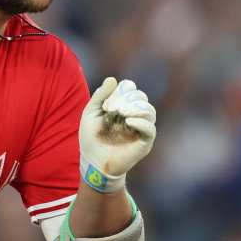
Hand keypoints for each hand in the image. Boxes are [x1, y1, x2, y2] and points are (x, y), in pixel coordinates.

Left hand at [79, 77, 155, 192]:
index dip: (120, 91)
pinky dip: (141, 121)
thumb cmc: (91, 138)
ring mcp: (141, 128)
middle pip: (141, 97)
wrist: (93, 162)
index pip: (131, 88)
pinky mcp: (145, 142)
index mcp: (123, 106)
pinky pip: (150, 128)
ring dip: (134, 108)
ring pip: (149, 110)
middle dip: (126, 99)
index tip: (106, 104)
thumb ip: (100, 96)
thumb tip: (112, 79)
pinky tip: (128, 121)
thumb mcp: (90, 113)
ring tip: (120, 113)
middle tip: (111, 109)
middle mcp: (135, 115)